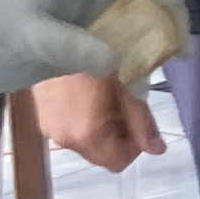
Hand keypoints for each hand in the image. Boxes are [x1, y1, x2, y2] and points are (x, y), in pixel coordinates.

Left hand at [0, 0, 188, 98]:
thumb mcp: (25, 37)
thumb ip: (69, 47)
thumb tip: (117, 63)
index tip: (174, 12)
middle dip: (164, 17)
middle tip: (179, 51)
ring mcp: (86, 14)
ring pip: (134, 22)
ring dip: (149, 47)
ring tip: (154, 76)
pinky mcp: (83, 41)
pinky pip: (119, 49)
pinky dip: (131, 67)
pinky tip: (135, 89)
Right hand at [34, 69, 163, 170]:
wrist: (55, 35)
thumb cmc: (98, 57)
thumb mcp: (127, 87)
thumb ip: (142, 122)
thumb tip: (158, 150)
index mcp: (87, 136)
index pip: (117, 163)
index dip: (135, 146)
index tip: (139, 120)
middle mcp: (65, 140)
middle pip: (100, 155)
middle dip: (119, 137)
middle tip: (125, 104)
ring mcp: (49, 130)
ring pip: (85, 143)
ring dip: (101, 129)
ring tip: (106, 96)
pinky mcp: (41, 118)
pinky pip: (69, 130)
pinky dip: (83, 122)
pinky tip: (87, 95)